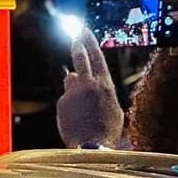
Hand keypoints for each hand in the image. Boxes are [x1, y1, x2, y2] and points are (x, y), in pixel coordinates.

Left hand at [57, 28, 122, 148]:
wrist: (92, 147)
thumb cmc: (108, 131)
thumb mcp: (115, 110)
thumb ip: (103, 92)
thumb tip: (92, 83)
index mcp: (105, 85)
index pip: (97, 58)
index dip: (91, 43)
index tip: (85, 31)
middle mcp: (88, 84)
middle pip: (80, 59)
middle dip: (78, 46)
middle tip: (76, 38)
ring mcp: (73, 92)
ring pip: (71, 79)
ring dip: (74, 84)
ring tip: (82, 102)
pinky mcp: (62, 102)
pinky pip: (65, 98)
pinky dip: (69, 104)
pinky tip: (76, 118)